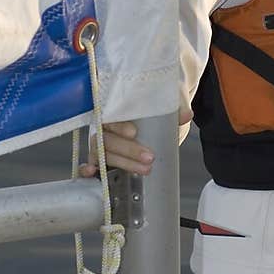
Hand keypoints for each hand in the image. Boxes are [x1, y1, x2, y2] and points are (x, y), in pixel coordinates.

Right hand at [76, 110, 191, 177]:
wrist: (162, 112)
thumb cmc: (158, 101)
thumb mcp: (169, 98)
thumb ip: (176, 105)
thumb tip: (185, 115)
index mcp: (115, 107)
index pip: (110, 116)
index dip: (119, 126)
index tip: (134, 132)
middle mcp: (105, 124)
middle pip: (106, 139)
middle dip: (127, 150)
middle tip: (149, 157)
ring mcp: (104, 142)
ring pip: (102, 153)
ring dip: (122, 163)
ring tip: (145, 170)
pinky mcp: (107, 156)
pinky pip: (93, 163)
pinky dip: (88, 170)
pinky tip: (92, 174)